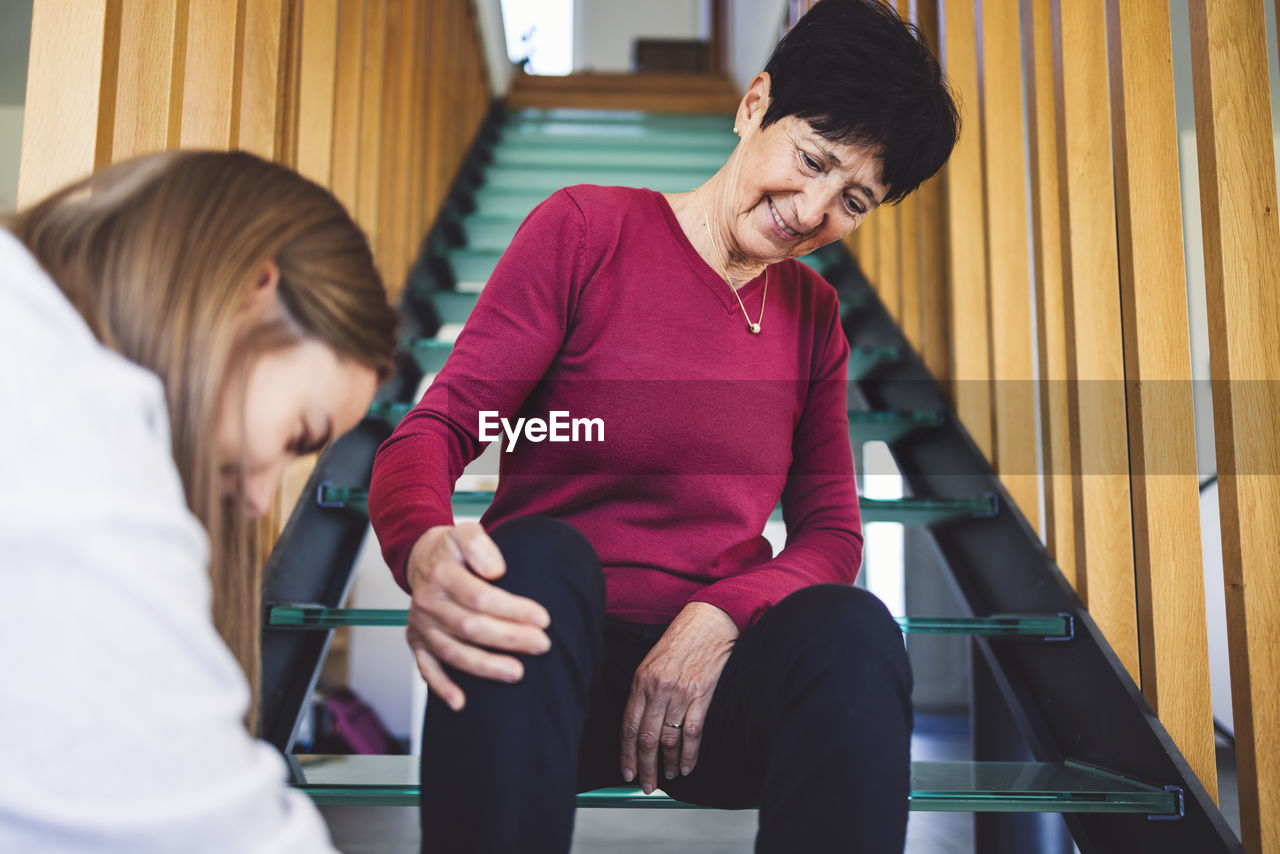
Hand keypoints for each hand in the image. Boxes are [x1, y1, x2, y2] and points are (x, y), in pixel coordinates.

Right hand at [404, 522, 551, 711]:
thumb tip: (496, 571)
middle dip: (509, 639)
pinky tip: (461, 702)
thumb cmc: (452, 549)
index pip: (481, 597)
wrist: (421, 557)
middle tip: (542, 645)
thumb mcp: (466, 531)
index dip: (513, 610)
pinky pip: (426, 667)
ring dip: (485, 666)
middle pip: (470, 627)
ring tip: (518, 673)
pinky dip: (441, 687)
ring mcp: (421, 625)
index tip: (543, 618)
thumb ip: (481, 545)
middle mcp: (428, 602)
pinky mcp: (417, 641)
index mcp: (442, 575)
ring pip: (452, 652)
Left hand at [620, 602, 738, 792]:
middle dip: (646, 766)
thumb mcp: (651, 663)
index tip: (627, 772)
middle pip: (647, 738)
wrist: (708, 623)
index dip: (627, 753)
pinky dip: (690, 754)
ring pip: (669, 739)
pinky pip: (693, 733)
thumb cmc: (679, 642)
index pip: (629, 726)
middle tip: (646, 784)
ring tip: (668, 776)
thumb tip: (639, 727)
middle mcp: (658, 689)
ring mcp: (681, 694)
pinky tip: (687, 766)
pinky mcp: (702, 695)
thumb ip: (644, 693)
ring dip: (669, 763)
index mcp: (641, 681)